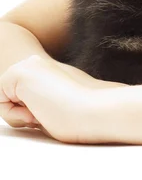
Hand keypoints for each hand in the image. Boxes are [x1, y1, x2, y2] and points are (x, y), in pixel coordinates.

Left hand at [0, 55, 124, 142]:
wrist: (94, 111)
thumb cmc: (82, 115)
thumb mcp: (58, 107)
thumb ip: (41, 103)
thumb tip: (28, 112)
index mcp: (46, 70)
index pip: (20, 100)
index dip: (33, 115)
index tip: (56, 112)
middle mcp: (35, 63)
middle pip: (10, 100)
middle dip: (24, 114)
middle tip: (51, 112)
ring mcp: (27, 65)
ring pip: (4, 103)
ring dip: (21, 116)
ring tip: (47, 111)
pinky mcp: (18, 73)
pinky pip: (0, 104)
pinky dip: (16, 116)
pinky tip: (38, 110)